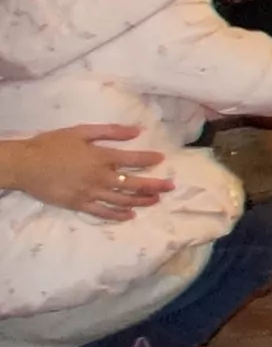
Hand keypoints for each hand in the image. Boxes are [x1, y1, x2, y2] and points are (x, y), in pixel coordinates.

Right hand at [0, 125, 164, 219]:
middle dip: (155, 185)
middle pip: (133, 183)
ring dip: (141, 200)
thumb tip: (137, 130)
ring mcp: (90, 193)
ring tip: (156, 200)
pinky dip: (118, 214)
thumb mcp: (82, 131)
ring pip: (121, 199)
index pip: (134, 159)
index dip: (150, 159)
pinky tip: (130, 215)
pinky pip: (102, 212)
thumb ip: (111, 131)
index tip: (162, 158)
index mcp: (102, 157)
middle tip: (171, 187)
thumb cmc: (53, 144)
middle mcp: (100, 177)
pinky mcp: (78, 204)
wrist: (26, 165)